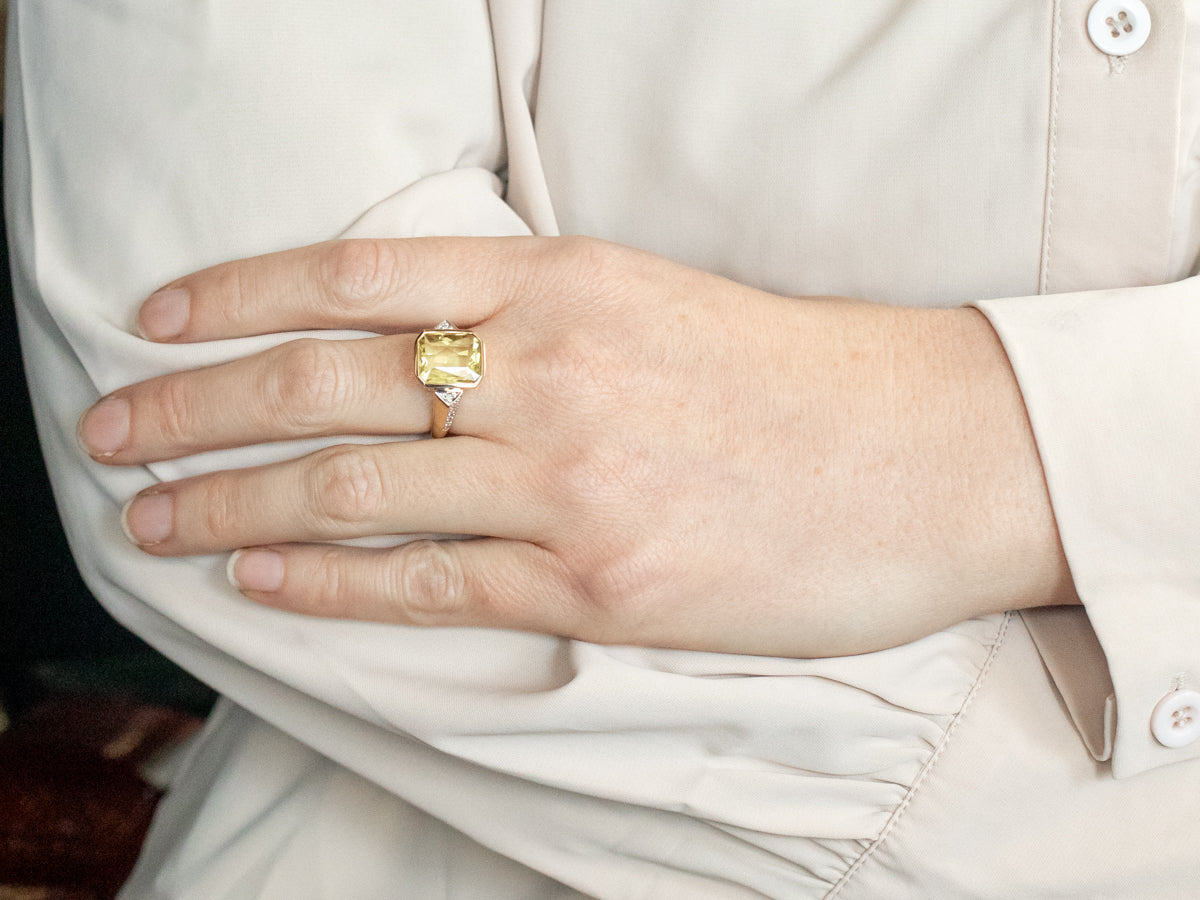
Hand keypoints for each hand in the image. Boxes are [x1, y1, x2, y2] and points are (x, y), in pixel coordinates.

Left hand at [78, 237, 1076, 656]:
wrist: (933, 454)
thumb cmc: (803, 378)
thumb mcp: (656, 302)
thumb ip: (537, 316)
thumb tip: (421, 347)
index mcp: (567, 281)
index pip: (359, 272)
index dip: (241, 294)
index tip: (160, 317)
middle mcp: (552, 369)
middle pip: (326, 382)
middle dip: (195, 405)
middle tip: (112, 431)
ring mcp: (570, 479)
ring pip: (354, 487)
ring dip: (231, 498)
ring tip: (151, 517)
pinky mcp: (600, 583)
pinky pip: (426, 584)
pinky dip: (327, 582)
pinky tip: (258, 575)